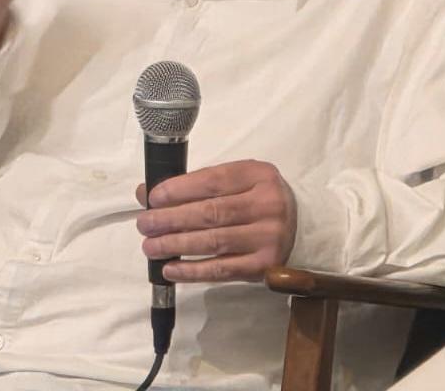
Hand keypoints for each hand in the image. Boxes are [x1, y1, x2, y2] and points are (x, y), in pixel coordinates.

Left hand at [135, 159, 297, 282]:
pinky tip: (170, 269)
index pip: (213, 181)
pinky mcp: (265, 266)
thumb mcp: (234, 181)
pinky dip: (192, 270)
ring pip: (213, 242)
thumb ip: (194, 185)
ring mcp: (268, 237)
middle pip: (210, 213)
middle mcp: (268, 204)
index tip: (152, 198)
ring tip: (150, 247)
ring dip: (176, 245)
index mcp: (259, 175)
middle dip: (171, 219)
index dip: (179, 189)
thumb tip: (145, 193)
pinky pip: (222, 270)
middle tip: (144, 224)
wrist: (300, 226)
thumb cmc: (255, 199)